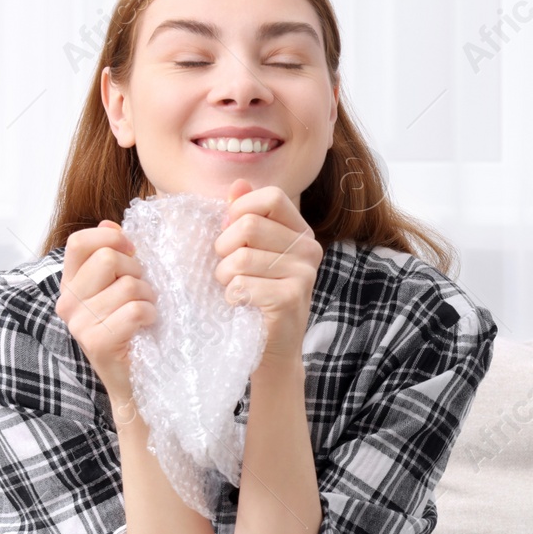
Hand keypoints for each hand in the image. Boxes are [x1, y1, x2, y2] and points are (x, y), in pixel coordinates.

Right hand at [56, 219, 155, 419]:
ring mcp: (79, 323)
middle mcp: (68, 302)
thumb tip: (111, 223)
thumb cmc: (133, 330)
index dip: (111, 238)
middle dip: (137, 271)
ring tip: (146, 313)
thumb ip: (114, 256)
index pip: (80, 242)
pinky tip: (147, 326)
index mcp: (71, 284)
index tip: (131, 251)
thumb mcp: (121, 288)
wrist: (135, 383)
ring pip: (128, 285)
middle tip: (142, 293)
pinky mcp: (96, 341)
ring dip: (148, 297)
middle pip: (108, 258)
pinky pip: (135, 309)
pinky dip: (151, 315)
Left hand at [214, 177, 323, 361]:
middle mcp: (309, 250)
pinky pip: (243, 285)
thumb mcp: (249, 251)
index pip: (270, 197)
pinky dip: (231, 297)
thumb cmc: (254, 296)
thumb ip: (243, 216)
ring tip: (233, 289)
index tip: (229, 234)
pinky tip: (241, 305)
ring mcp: (304, 274)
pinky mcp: (291, 298)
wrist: (270, 349)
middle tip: (227, 269)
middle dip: (223, 249)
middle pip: (249, 226)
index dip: (240, 210)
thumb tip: (237, 184)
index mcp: (300, 232)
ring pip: (241, 258)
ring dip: (224, 277)